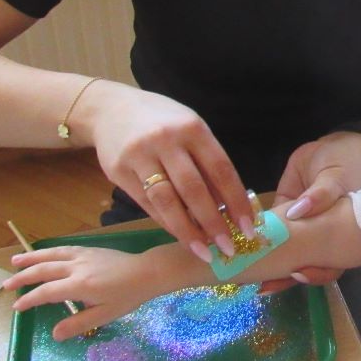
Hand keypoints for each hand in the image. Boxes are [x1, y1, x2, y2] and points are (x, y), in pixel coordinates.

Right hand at [4, 246, 157, 340]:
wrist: (147, 272)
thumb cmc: (128, 296)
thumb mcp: (105, 314)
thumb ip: (78, 323)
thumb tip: (54, 334)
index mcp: (80, 285)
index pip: (47, 292)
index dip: (30, 299)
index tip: (17, 307)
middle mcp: (77, 267)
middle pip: (43, 270)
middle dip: (23, 278)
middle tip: (7, 285)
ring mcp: (82, 255)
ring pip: (51, 255)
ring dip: (31, 258)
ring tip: (14, 262)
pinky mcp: (88, 249)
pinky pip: (63, 248)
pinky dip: (48, 251)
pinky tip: (41, 254)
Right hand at [84, 84, 255, 260]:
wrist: (112, 109)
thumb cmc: (163, 122)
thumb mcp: (191, 130)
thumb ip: (208, 163)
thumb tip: (230, 206)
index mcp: (193, 128)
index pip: (221, 169)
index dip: (236, 201)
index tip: (248, 227)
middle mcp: (166, 141)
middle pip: (193, 189)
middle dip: (213, 222)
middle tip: (228, 247)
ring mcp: (139, 156)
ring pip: (166, 201)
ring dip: (188, 230)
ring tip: (204, 251)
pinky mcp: (119, 172)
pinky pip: (147, 204)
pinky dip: (167, 222)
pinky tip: (181, 235)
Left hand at [255, 132, 360, 293]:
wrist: (334, 145)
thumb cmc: (343, 165)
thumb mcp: (336, 178)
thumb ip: (320, 195)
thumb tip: (296, 212)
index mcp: (338, 237)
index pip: (330, 266)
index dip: (315, 274)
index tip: (296, 273)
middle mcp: (318, 238)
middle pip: (302, 266)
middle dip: (282, 278)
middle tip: (262, 285)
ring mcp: (299, 228)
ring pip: (283, 253)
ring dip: (266, 263)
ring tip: (245, 272)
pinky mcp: (282, 214)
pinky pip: (270, 230)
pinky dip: (256, 237)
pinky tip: (238, 241)